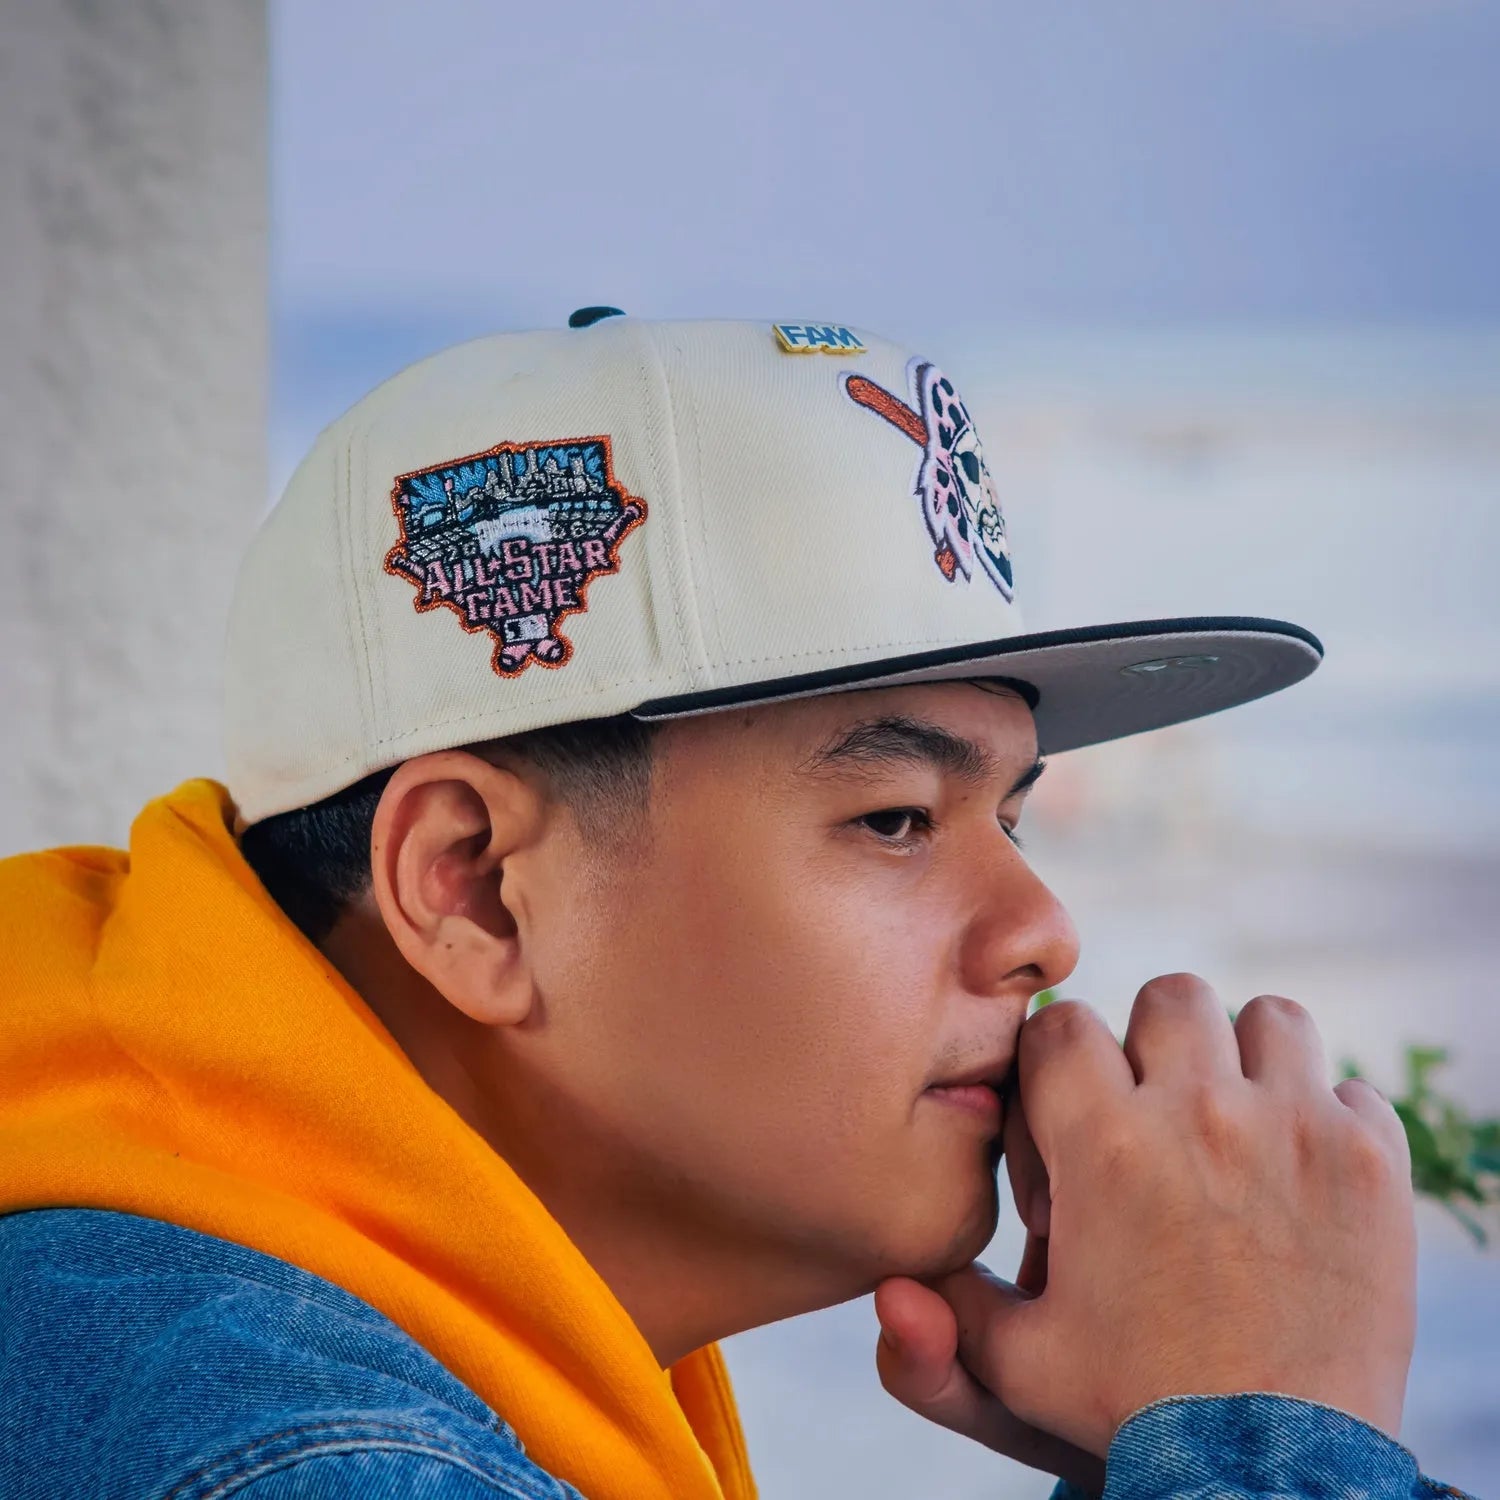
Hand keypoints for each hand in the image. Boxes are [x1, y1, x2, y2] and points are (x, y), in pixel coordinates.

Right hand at [879, 974, 1417, 1465]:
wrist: (1276, 1474)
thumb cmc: (1136, 1411)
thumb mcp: (1020, 1365)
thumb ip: (946, 1313)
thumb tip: (888, 1290)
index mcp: (1103, 1147)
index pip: (1060, 1023)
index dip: (1056, 1063)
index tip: (1073, 1120)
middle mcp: (1198, 1117)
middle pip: (1168, 998)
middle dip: (1153, 1045)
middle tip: (1156, 1115)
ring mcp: (1295, 1131)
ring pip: (1267, 1020)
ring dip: (1246, 1059)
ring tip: (1234, 1124)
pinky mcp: (1370, 1165)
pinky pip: (1353, 1089)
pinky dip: (1327, 1119)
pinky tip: (1301, 1178)